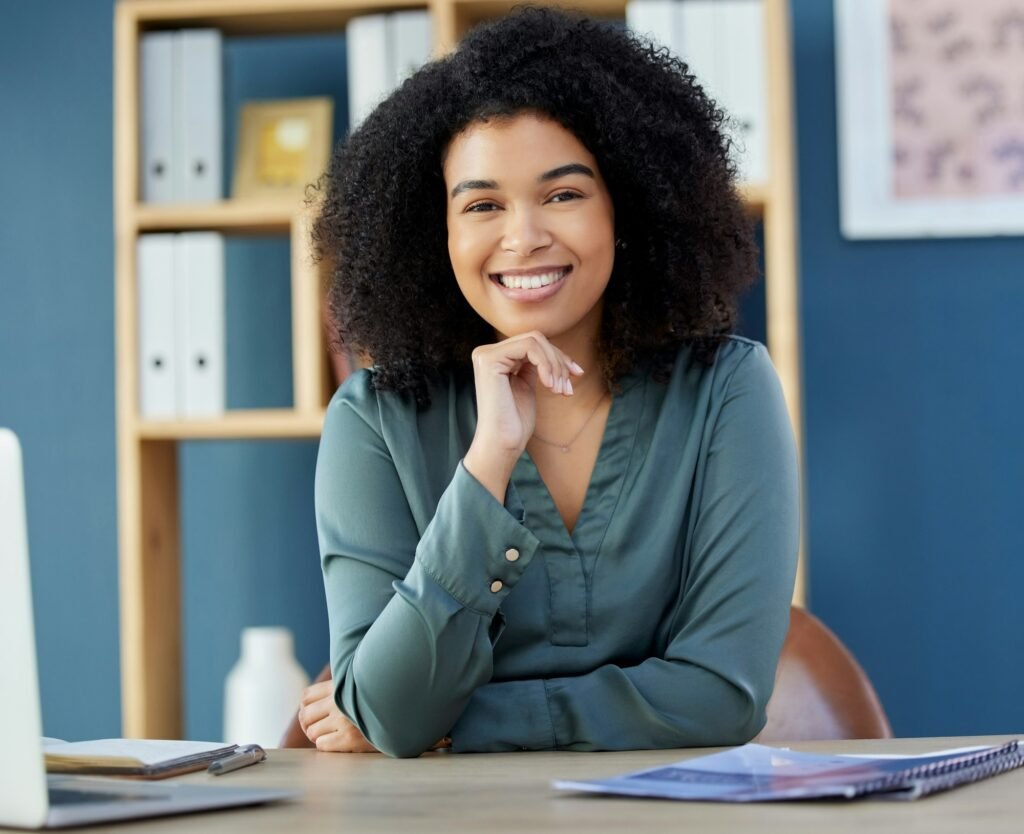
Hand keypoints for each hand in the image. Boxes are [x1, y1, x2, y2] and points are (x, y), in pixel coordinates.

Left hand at [298, 680, 451, 752]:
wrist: (410, 708)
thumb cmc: (388, 693)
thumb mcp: (365, 680)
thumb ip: (349, 682)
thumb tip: (332, 684)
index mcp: (341, 685)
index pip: (306, 696)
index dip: (305, 708)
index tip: (313, 715)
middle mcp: (340, 701)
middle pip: (305, 715)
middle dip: (308, 724)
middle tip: (318, 729)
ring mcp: (344, 719)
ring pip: (312, 731)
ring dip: (318, 736)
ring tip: (330, 736)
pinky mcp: (349, 738)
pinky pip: (322, 744)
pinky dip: (326, 745)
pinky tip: (338, 743)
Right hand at [464, 331, 582, 500]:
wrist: (503, 443)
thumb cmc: (516, 421)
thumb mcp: (527, 385)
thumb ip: (534, 365)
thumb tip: (555, 351)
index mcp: (495, 358)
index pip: (533, 343)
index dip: (559, 356)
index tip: (577, 374)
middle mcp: (487, 353)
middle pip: (536, 338)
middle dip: (559, 360)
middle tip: (567, 387)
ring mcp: (486, 355)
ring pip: (535, 340)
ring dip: (555, 364)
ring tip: (559, 390)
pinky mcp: (489, 360)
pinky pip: (529, 348)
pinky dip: (546, 364)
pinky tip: (550, 386)